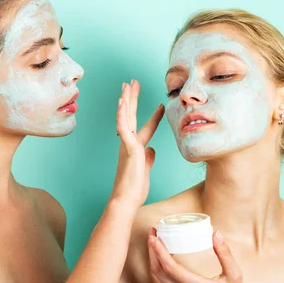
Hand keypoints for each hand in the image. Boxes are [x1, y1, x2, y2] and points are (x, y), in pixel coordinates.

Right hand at [110, 80, 163, 207]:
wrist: (126, 199)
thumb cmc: (134, 189)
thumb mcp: (145, 170)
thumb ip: (148, 158)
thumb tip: (152, 150)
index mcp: (135, 148)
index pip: (145, 128)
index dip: (154, 116)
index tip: (161, 105)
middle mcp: (128, 143)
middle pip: (131, 116)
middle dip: (133, 98)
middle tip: (133, 82)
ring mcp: (127, 144)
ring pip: (125, 117)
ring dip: (126, 99)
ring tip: (128, 84)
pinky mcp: (128, 147)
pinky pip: (123, 127)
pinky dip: (122, 114)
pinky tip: (122, 101)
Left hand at [147, 228, 245, 282]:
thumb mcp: (234, 276)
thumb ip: (225, 254)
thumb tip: (216, 234)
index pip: (170, 267)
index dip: (159, 251)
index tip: (154, 236)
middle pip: (158, 271)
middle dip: (152, 250)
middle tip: (152, 234)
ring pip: (158, 277)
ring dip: (153, 259)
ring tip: (154, 243)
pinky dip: (159, 269)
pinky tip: (161, 258)